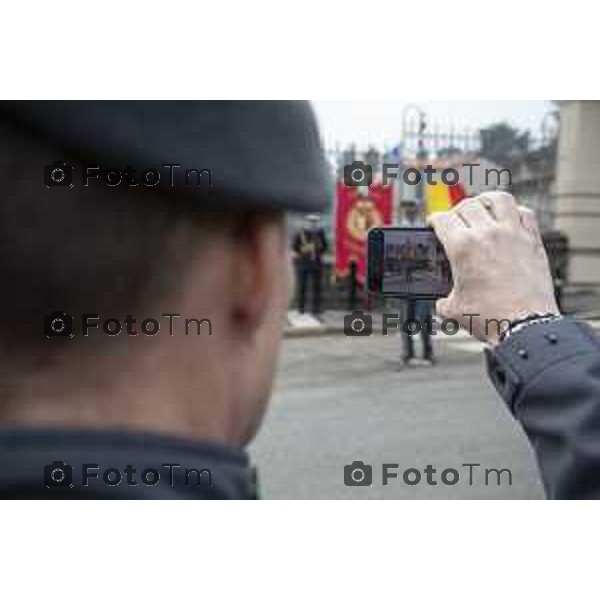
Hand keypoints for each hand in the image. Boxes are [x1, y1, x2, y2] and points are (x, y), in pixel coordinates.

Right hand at [427, 192, 559, 343]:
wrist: (525, 326)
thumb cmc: (491, 318)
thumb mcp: (453, 309)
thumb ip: (443, 299)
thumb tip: (443, 300)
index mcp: (462, 247)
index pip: (442, 219)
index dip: (434, 220)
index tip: (434, 224)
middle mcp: (487, 234)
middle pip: (466, 205)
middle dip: (456, 212)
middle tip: (454, 221)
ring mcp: (513, 234)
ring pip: (498, 199)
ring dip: (485, 201)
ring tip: (481, 207)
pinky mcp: (533, 242)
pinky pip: (525, 213)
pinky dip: (514, 211)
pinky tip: (509, 219)